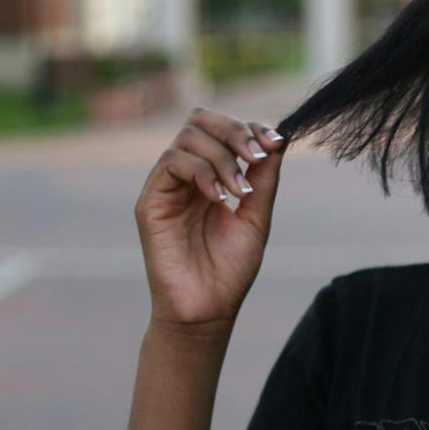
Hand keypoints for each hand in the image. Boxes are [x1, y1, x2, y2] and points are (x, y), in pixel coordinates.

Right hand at [134, 106, 288, 332]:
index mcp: (212, 176)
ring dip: (223, 157)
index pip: (224, 130)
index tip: (275, 142)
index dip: (249, 127)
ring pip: (188, 137)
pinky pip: (172, 162)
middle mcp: (187, 175)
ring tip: (240, 192)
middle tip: (257, 156)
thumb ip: (264, 180)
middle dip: (235, 131)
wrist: (207, 309)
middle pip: (201, 120)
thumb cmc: (229, 269)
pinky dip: (203, 172)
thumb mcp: (257, 219)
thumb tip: (278, 141)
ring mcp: (167, 186)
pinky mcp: (150, 200)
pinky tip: (220, 198)